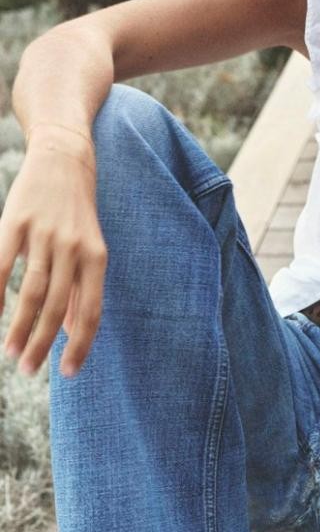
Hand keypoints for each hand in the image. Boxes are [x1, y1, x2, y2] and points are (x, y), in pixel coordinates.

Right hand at [0, 134, 106, 377]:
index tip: (69, 373)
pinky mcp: (15, 222)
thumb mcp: (91, 248)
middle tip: (28, 371)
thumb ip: (82, 289)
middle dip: (42, 344)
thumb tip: (74, 330)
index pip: (92, 310)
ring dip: (19, 327)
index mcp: (97, 257)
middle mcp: (74, 247)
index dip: (80, 344)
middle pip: (57, 306)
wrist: (64, 158)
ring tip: (10, 354)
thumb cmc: (77, 212)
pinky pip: (1, 264)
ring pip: (31, 291)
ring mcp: (44, 234)